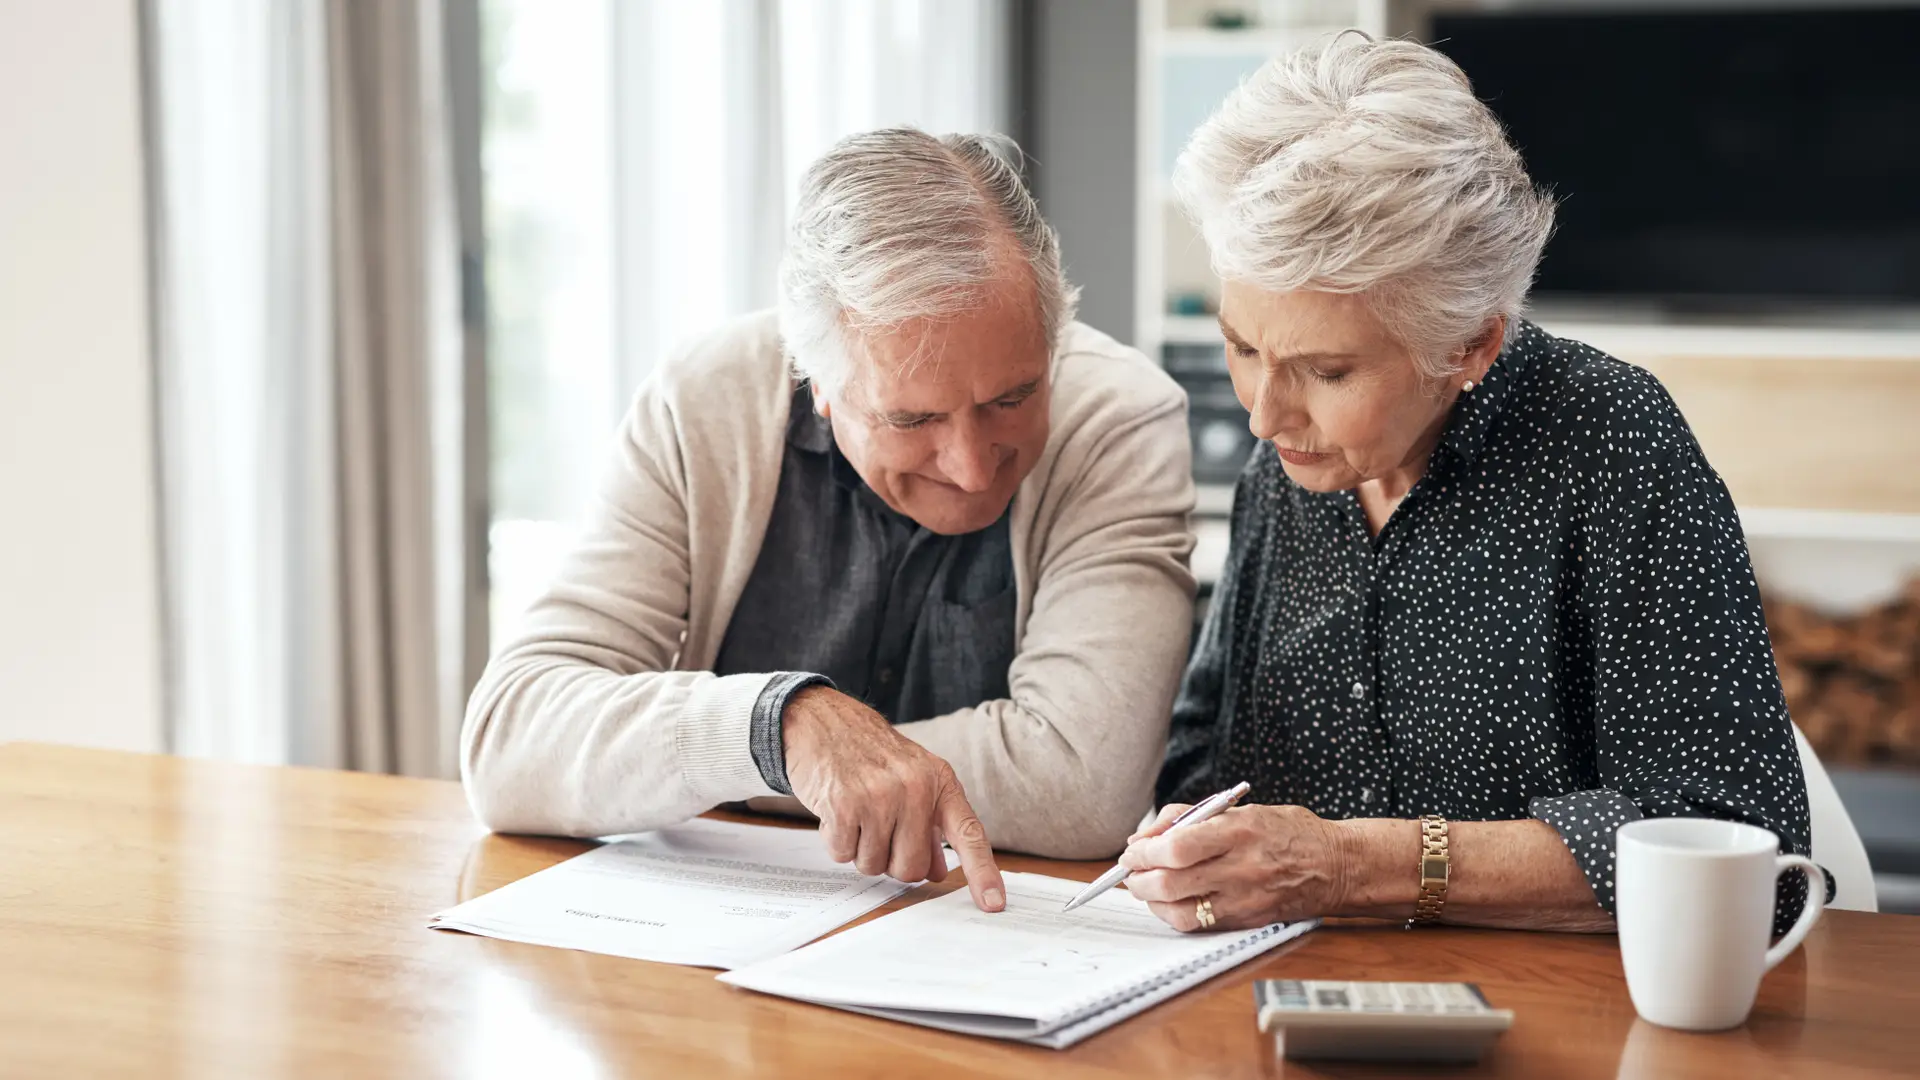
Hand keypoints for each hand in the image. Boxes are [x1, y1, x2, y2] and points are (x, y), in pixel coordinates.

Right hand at [783, 686, 1006, 911]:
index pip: (969, 834)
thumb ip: (929, 825)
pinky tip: (838, 812)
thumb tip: (939, 872)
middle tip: (878, 830)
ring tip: (857, 814)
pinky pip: (844, 854)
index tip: (993, 903)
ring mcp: (880, 796)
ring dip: (860, 850)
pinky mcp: (844, 804)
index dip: (983, 872)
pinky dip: (837, 841)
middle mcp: (915, 789)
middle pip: (911, 868)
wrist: (825, 722)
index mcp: (939, 782)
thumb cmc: (871, 755)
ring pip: (874, 865)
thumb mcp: (913, 779)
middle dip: (891, 860)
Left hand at [1118, 803, 1348, 930]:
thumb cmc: (1289, 832)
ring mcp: (1244, 899)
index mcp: (1238, 832)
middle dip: (1138, 879)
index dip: (1144, 852)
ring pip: (1179, 912)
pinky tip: (1169, 902)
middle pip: (1170, 883)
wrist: (1336, 866)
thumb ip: (1191, 817)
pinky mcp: (1246, 921)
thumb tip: (1147, 835)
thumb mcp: (1242, 809)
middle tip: (1131, 872)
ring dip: (1151, 901)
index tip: (1132, 851)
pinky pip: (1198, 925)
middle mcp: (1240, 868)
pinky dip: (1173, 914)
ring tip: (1146, 888)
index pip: (1176, 847)